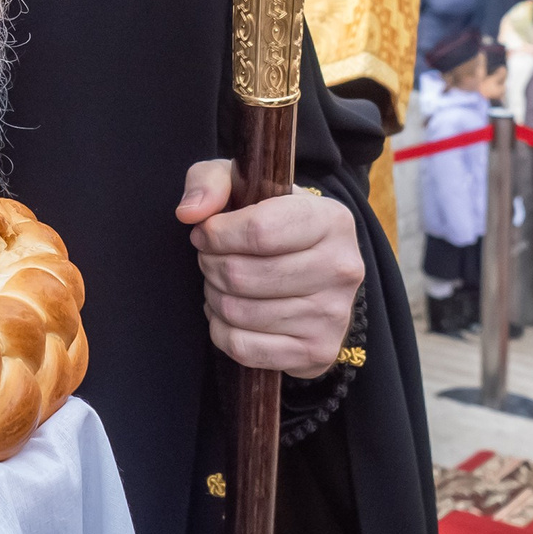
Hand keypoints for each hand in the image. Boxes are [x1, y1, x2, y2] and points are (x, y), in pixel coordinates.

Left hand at [176, 160, 364, 378]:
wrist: (310, 266)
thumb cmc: (270, 220)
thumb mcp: (243, 184)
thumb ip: (211, 182)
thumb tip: (190, 212)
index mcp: (332, 220)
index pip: (259, 231)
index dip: (216, 234)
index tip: (204, 233)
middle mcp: (342, 268)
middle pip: (242, 275)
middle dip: (209, 266)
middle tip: (209, 260)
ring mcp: (333, 315)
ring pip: (238, 312)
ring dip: (214, 297)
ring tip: (220, 284)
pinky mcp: (317, 351)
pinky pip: (243, 347)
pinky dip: (221, 330)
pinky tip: (229, 313)